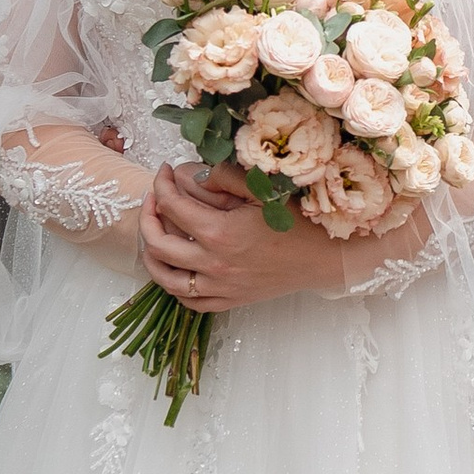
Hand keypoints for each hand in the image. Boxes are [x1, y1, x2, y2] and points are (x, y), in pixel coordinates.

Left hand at [140, 161, 342, 310]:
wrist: (326, 258)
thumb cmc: (299, 221)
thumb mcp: (264, 190)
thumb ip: (225, 177)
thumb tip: (193, 174)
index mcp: (220, 232)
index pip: (171, 205)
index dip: (161, 184)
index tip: (164, 172)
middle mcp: (214, 263)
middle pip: (159, 243)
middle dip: (148, 216)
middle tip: (155, 198)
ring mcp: (220, 287)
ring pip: (166, 278)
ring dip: (151, 255)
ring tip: (154, 234)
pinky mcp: (230, 301)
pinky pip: (189, 301)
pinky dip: (173, 286)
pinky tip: (174, 268)